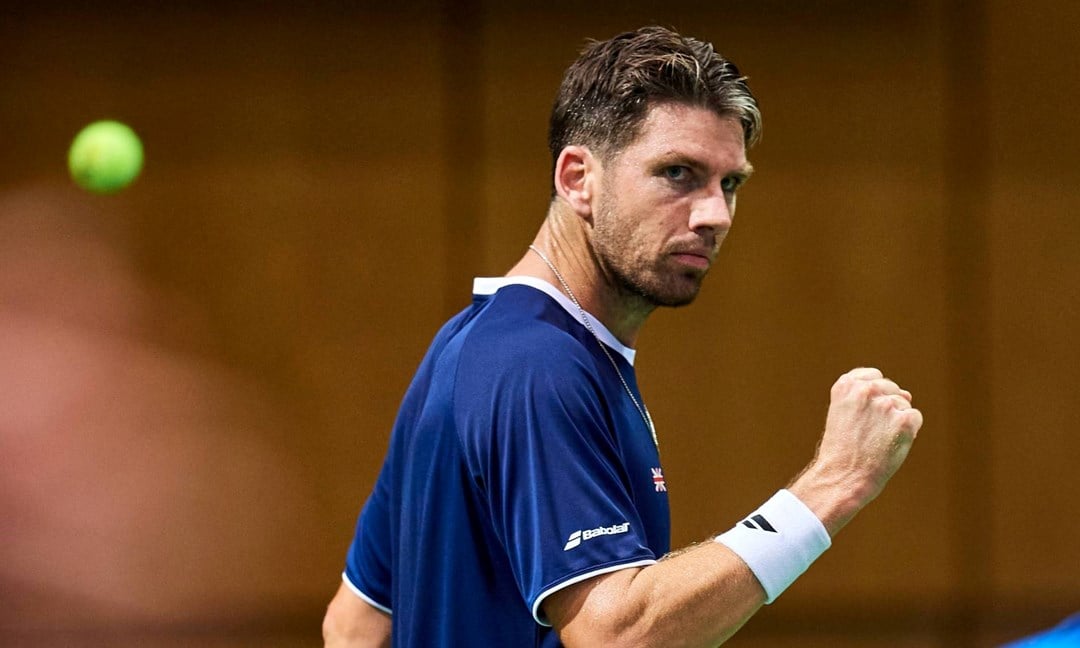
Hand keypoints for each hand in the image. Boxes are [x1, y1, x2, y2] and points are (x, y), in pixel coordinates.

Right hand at [791, 367, 923, 534]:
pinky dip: (908, 432)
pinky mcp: (903, 420)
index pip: (872, 376)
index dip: (871, 397)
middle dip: (886, 408)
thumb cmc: (843, 448)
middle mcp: (865, 390)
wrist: (843, 476)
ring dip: (896, 420)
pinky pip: (915, 418)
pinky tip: (890, 444)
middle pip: (891, 388)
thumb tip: (908, 394)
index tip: (862, 415)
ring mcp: (885, 404)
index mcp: (846, 385)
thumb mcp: (843, 413)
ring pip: (904, 403)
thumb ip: (868, 397)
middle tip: (869, 433)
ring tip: (877, 440)